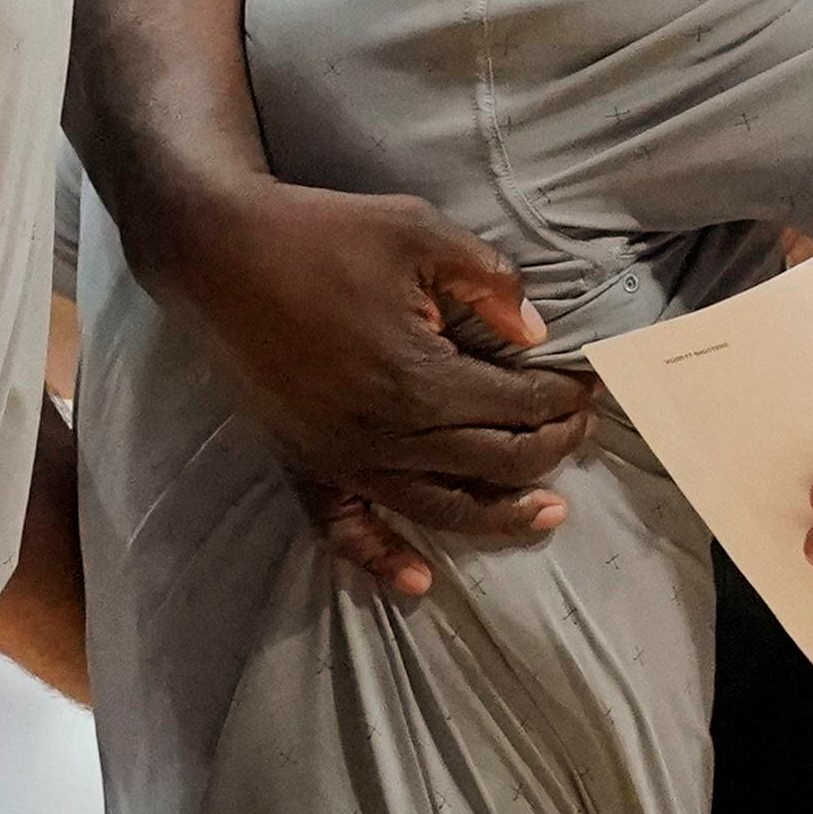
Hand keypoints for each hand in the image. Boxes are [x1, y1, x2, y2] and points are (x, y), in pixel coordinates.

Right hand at [122, 175, 596, 593]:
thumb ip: (488, 282)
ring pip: (437, 509)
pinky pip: (345, 529)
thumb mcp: (419, 232)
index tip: (592, 386)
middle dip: (549, 448)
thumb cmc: (323, 234)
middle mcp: (383, 434)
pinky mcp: (303, 463)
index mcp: (419, 378)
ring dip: (500, 517)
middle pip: (491, 463)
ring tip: (548, 515)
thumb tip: (536, 332)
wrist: (220, 253)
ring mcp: (339, 457)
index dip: (564, 399)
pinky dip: (382, 560)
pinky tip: (419, 582)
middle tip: (583, 429)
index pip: (516, 404)